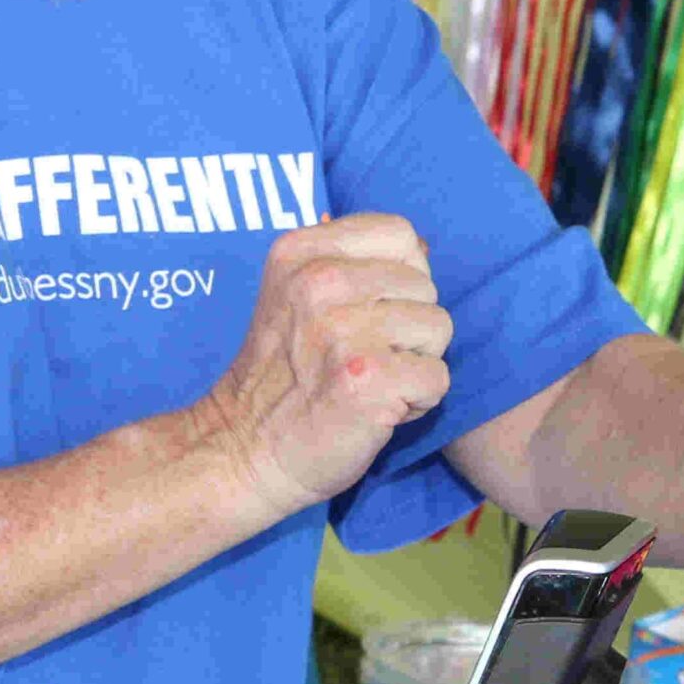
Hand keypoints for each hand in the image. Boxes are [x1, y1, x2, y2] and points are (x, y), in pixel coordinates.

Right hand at [200, 215, 452, 519]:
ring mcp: (340, 330)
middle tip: (359, 357)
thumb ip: (353, 264)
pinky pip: (437, 377)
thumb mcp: (297, 295)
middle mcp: (317, 282)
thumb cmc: (283, 375)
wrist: (245, 449)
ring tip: (367, 381)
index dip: (401, 277)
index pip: (401, 234)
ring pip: (438, 329)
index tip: (365, 312)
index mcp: (299, 252)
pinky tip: (375, 408)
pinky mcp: (366, 378)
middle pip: (425, 286)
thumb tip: (423, 248)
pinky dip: (416, 402)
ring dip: (413, 364)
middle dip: (408, 328)